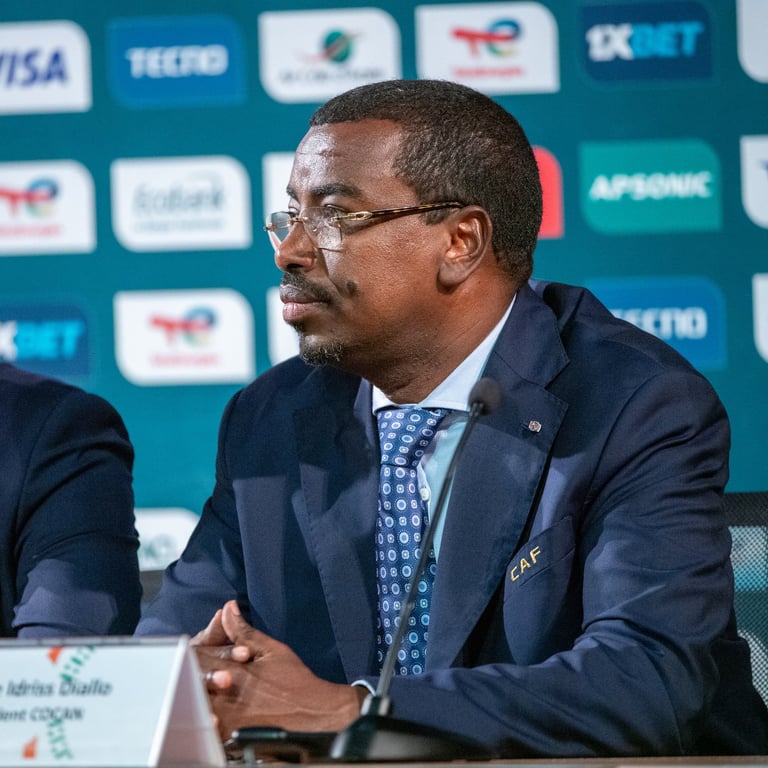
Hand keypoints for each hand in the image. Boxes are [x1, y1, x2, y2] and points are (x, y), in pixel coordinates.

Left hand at [192, 601, 364, 739]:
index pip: (201, 661)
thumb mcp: (271, 649)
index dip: (189, 657)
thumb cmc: (295, 680)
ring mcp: (231, 719)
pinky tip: (204, 721)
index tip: (183, 654)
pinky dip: (204, 725)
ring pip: (199, 711)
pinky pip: (210, 733)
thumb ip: (244, 631)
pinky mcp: (235, 737)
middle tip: (179, 676)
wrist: (315, 711)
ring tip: (186, 700)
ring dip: (191, 703)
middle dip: (185, 680)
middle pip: (194, 688)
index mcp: (237, 671)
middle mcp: (230, 696)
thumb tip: (228, 608)